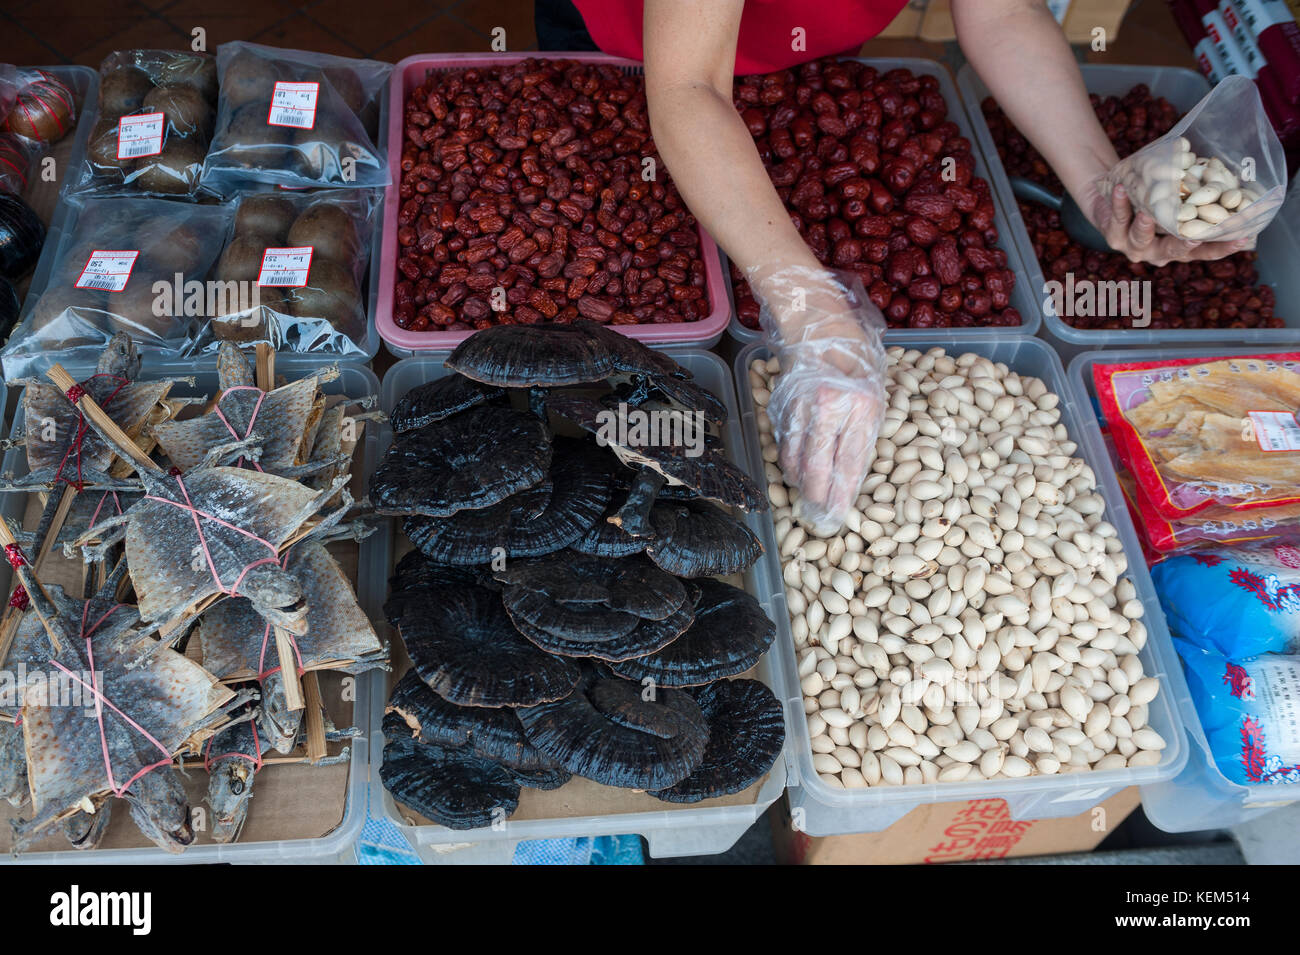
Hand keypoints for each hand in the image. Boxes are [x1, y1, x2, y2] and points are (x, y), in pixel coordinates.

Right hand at [749, 266, 886, 536]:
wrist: (819, 322)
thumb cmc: (857, 356)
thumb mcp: (875, 393)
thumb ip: (865, 432)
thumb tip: (852, 473)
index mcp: (862, 405)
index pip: (851, 463)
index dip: (843, 494)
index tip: (838, 516)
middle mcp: (830, 407)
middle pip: (819, 467)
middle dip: (817, 498)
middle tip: (817, 518)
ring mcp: (802, 405)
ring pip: (795, 458)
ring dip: (799, 482)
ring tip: (805, 498)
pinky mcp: (782, 403)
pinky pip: (783, 442)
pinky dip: (788, 460)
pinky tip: (794, 472)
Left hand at [1081, 180, 1252, 265]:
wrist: (1116, 196)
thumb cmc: (1155, 198)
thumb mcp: (1178, 200)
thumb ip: (1197, 198)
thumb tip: (1231, 179)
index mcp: (1179, 246)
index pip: (1204, 251)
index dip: (1221, 248)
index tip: (1241, 237)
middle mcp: (1157, 252)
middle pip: (1173, 252)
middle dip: (1183, 246)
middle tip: (1192, 238)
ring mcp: (1134, 247)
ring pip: (1141, 239)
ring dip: (1145, 227)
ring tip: (1148, 213)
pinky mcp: (1113, 235)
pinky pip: (1117, 219)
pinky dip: (1119, 204)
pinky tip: (1120, 190)